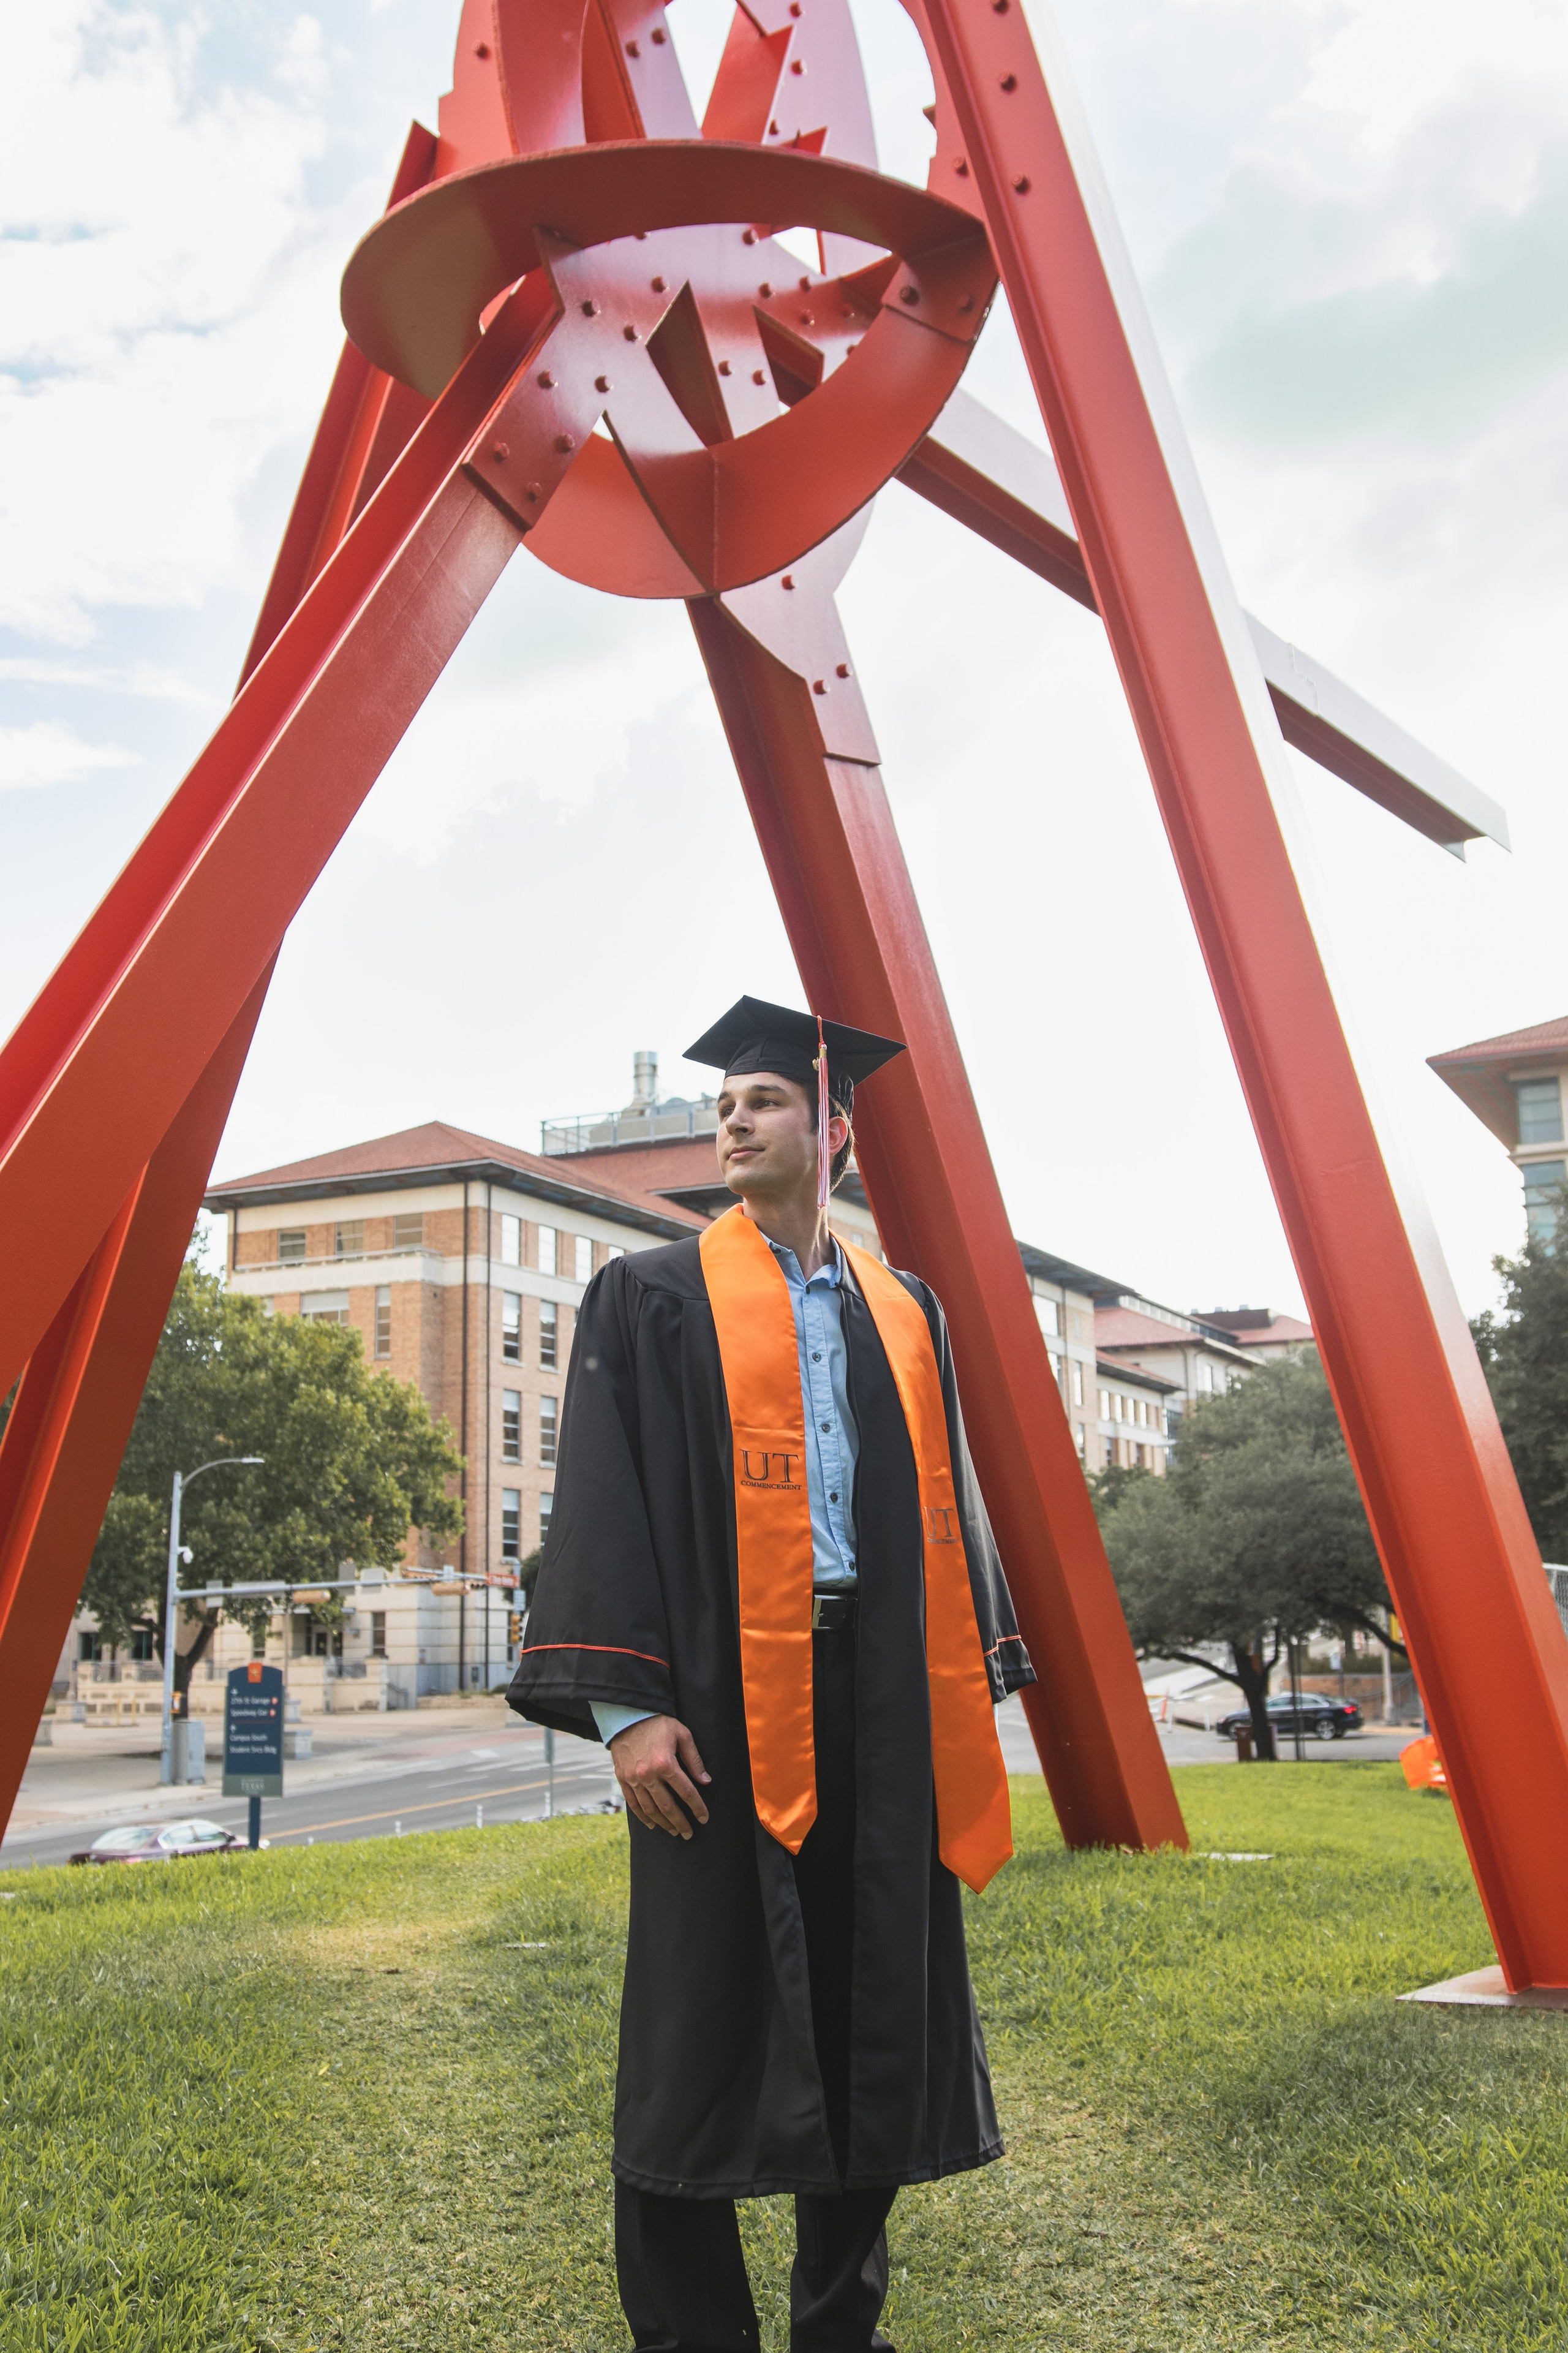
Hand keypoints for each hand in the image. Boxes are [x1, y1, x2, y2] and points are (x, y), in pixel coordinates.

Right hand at [609, 1714, 710, 1837]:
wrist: (628, 1715)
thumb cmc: (659, 1723)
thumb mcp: (682, 1735)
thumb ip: (694, 1760)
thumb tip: (706, 1781)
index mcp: (665, 1763)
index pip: (686, 1792)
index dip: (697, 1807)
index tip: (704, 1818)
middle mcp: (648, 1774)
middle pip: (667, 1806)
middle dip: (680, 1823)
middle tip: (689, 1834)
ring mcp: (633, 1778)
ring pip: (650, 1809)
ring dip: (663, 1823)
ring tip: (673, 1832)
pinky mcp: (622, 1779)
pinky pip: (633, 1803)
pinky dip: (643, 1817)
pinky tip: (652, 1824)